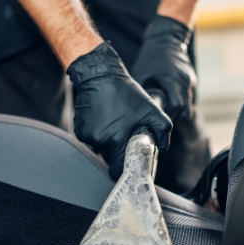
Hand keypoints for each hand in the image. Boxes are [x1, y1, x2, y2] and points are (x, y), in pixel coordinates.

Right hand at [67, 42, 172, 179]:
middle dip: (119, 151)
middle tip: (127, 135)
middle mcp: (99, 141)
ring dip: (109, 142)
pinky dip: (98, 133)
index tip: (131, 162)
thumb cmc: (126, 92)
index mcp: (116, 140)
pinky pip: (92, 139)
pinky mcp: (79, 129)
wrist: (99, 75)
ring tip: (116, 123)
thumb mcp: (151, 108)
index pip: (118, 169)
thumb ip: (163, 130)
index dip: (126, 168)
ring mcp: (87, 135)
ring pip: (101, 148)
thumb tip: (163, 148)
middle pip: (110, 158)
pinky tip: (104, 118)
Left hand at [131, 15, 196, 118]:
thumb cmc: (150, 56)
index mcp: (173, 82)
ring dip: (178, 108)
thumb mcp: (140, 73)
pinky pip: (187, 94)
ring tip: (165, 106)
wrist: (166, 38)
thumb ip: (139, 91)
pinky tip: (169, 95)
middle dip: (175, 116)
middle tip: (162, 117)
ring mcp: (190, 80)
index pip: (177, 107)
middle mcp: (185, 82)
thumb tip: (131, 109)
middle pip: (186, 110)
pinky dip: (179, 98)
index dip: (168, 116)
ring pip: (188, 103)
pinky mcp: (191, 78)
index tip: (159, 120)